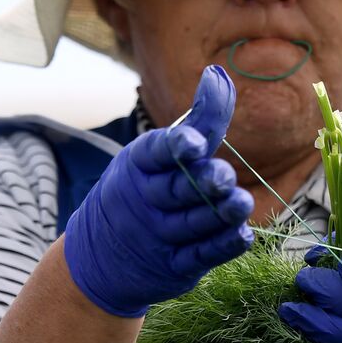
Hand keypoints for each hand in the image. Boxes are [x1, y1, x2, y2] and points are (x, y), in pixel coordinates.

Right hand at [63, 65, 254, 316]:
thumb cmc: (144, 189)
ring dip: (219, 215)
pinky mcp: (173, 267)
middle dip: (202, 182)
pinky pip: (200, 256)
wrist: (99, 257)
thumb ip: (198, 122)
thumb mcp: (159, 154)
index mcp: (137, 165)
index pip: (155, 152)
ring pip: (193, 224)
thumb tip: (219, 75)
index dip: (175, 146)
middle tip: (223, 176)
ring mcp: (157, 237)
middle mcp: (145, 200)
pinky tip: (241, 234)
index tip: (194, 144)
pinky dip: (222, 245)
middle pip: (177, 190)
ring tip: (241, 204)